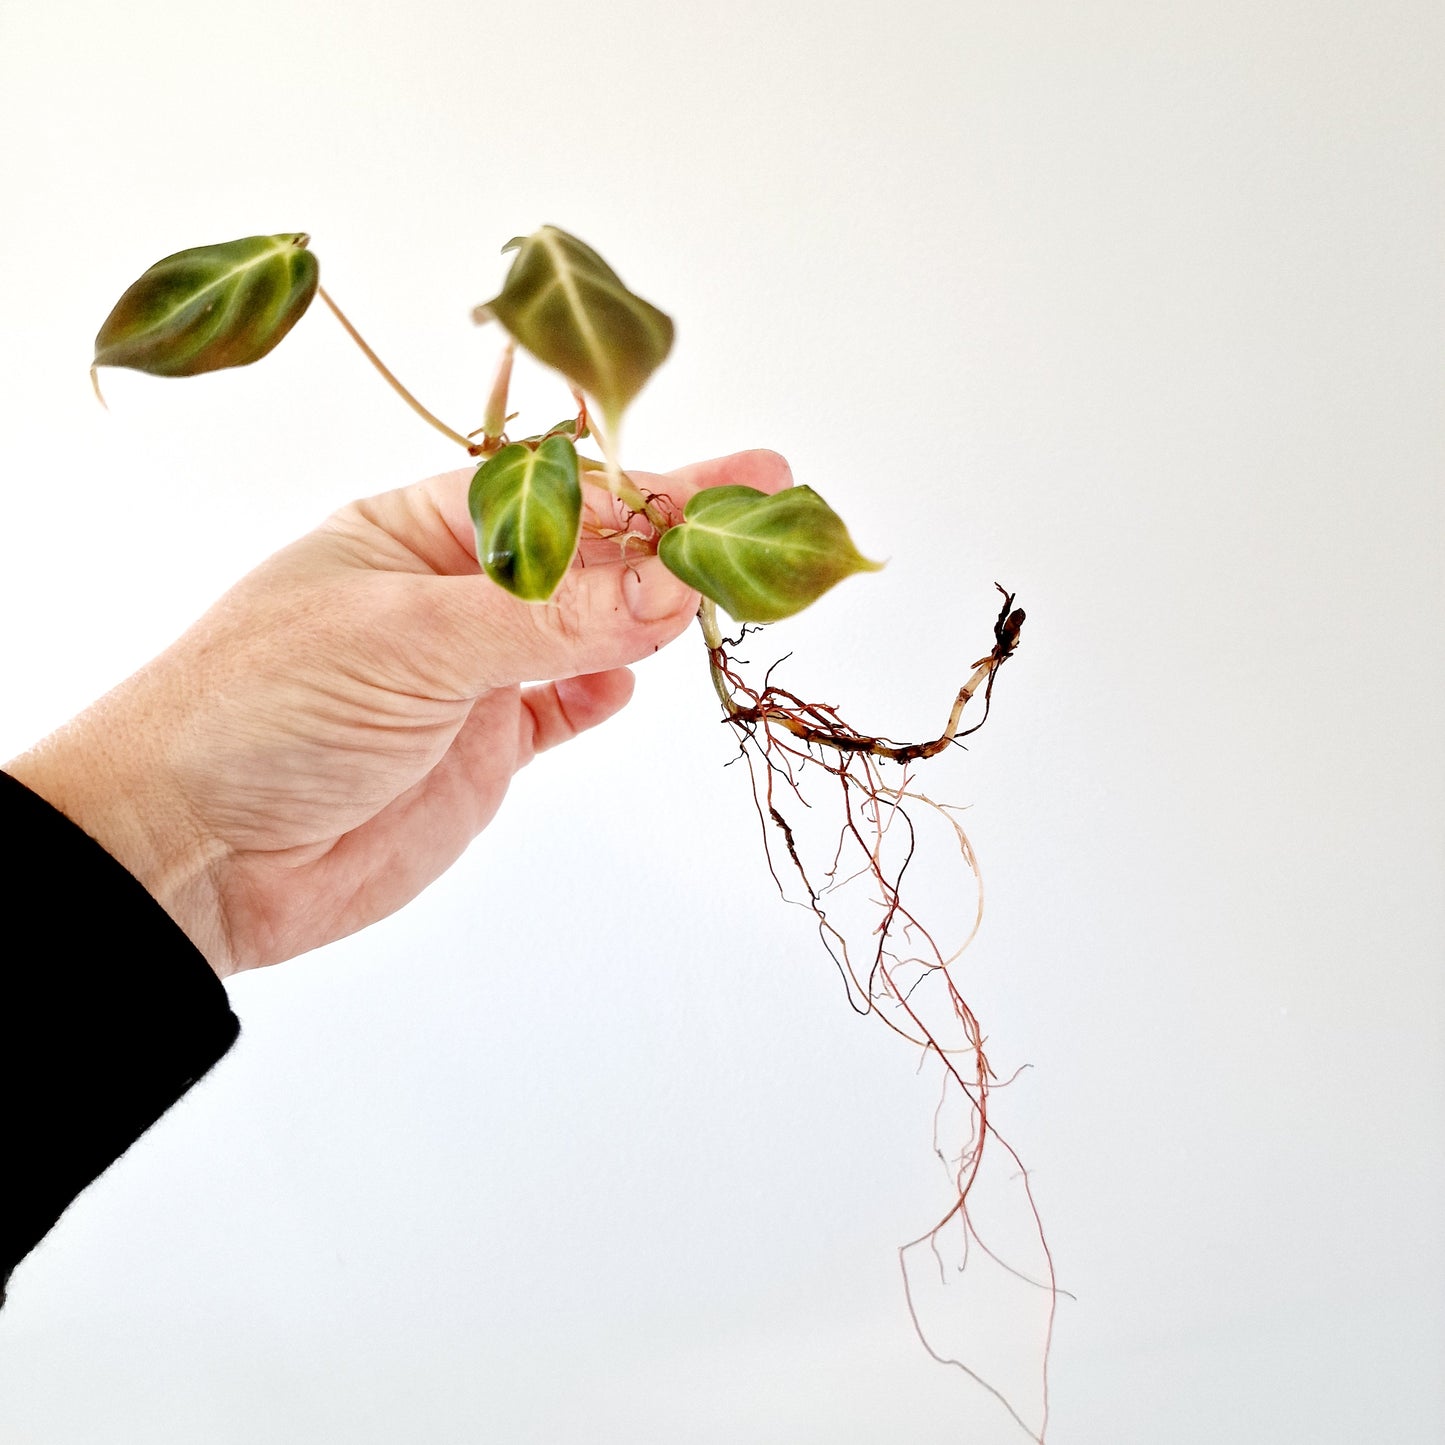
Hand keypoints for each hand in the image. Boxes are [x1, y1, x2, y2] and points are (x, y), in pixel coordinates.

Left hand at [7, 449, 791, 976]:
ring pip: (587, 632)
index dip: (661, 489)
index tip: (753, 478)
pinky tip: (635, 680)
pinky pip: (559, 709)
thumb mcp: (407, 642)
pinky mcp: (478, 752)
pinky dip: (601, 694)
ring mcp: (467, 676)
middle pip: (590, 560)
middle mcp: (451, 595)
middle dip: (677, 547)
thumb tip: (672, 587)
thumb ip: (546, 619)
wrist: (189, 855)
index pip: (566, 498)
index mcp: (418, 533)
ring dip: (655, 615)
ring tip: (726, 598)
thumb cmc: (260, 709)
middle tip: (770, 537)